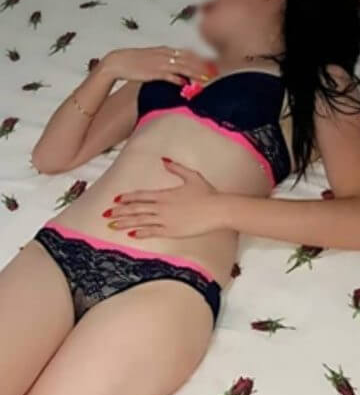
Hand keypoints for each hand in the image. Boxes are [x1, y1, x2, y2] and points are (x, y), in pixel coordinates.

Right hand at [101, 47, 213, 84]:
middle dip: (203, 67)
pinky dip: (179, 79)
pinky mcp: (154, 72)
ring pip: (183, 67)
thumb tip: (176, 71)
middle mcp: (165, 55)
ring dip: (195, 73)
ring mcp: (160, 63)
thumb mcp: (152, 58)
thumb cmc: (134, 62)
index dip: (200, 59)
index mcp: (165, 50)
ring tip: (206, 79)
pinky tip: (186, 84)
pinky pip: (170, 75)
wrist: (118, 62)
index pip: (187, 53)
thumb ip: (165, 62)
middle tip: (214, 73)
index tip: (211, 65)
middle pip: (189, 59)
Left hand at [103, 159, 223, 237]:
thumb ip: (176, 168)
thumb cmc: (207, 193)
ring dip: (125, 223)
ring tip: (112, 225)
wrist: (218, 210)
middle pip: (136, 209)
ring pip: (140, 221)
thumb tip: (164, 161)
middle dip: (120, 212)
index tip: (116, 200)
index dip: (127, 198)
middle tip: (106, 214)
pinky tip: (131, 234)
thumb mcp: (192, 176)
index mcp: (165, 194)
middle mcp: (162, 207)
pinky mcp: (172, 231)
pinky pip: (152, 232)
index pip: (141, 196)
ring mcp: (166, 220)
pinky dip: (141, 233)